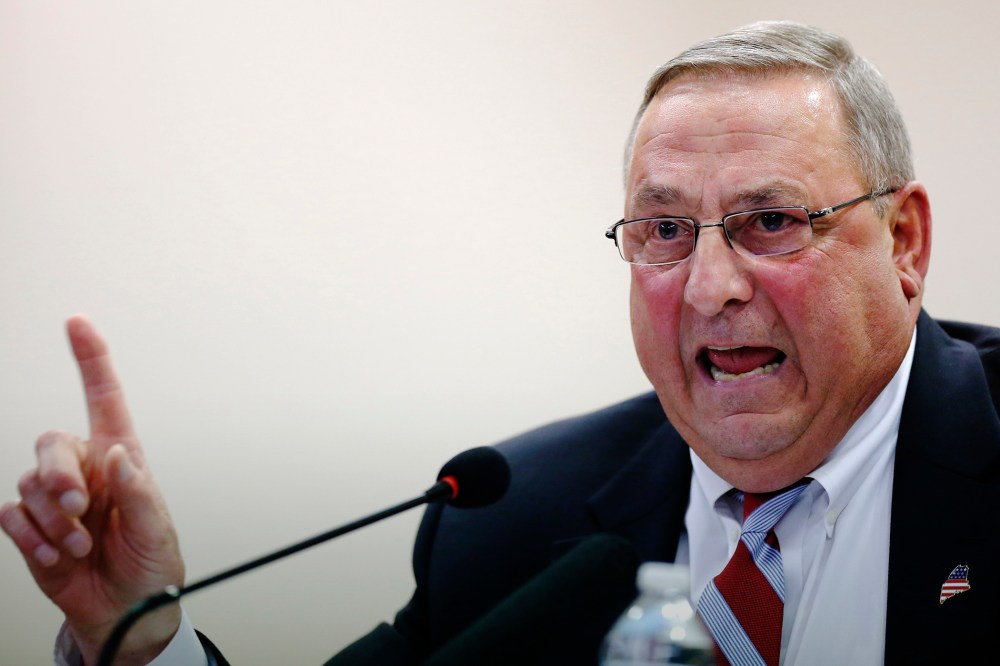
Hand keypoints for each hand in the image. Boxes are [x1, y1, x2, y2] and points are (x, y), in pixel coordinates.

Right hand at [0, 315, 184, 664]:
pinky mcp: (33, 528)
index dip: (91, 360)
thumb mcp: (157, 529)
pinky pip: (12, 517)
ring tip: (79, 545)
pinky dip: (32, 539)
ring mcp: (57, 500)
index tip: (78, 324)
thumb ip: (138, 491)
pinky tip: (57, 557)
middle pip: (51, 443)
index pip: (104, 400)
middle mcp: (86, 472)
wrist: (126, 612)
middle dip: (59, 474)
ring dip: (53, 520)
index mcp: (122, 461)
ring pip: (29, 483)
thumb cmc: (151, 566)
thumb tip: (119, 455)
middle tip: (78, 507)